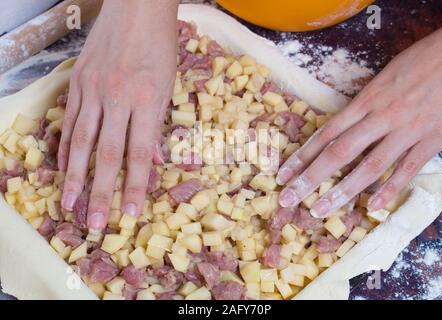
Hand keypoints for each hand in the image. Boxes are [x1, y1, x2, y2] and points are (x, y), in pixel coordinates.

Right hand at [59, 0, 178, 231]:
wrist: (136, 8)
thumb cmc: (160, 46)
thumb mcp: (169, 86)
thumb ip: (158, 124)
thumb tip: (153, 159)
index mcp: (147, 100)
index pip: (140, 154)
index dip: (134, 186)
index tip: (129, 213)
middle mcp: (118, 98)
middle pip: (106, 154)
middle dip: (101, 192)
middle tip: (96, 223)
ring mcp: (93, 89)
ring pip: (81, 141)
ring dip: (75, 176)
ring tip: (71, 204)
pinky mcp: (77, 82)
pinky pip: (70, 120)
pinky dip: (67, 146)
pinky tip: (64, 167)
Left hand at [277, 24, 441, 216]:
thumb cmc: (420, 61)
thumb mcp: (382, 78)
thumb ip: (362, 105)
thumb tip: (341, 126)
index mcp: (366, 100)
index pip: (325, 133)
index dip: (302, 156)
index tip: (283, 175)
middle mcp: (380, 117)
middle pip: (339, 152)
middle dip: (311, 178)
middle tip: (289, 198)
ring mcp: (406, 130)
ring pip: (369, 166)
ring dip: (343, 191)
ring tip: (320, 210)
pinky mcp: (432, 139)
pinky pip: (407, 169)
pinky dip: (390, 189)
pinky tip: (373, 207)